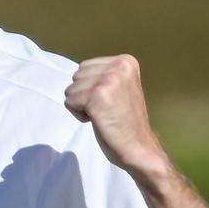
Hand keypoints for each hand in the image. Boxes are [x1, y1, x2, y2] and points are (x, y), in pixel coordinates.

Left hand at [64, 54, 165, 175]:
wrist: (138, 146)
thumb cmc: (125, 120)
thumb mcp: (119, 87)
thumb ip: (103, 75)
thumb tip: (79, 74)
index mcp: (126, 61)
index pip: (85, 67)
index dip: (90, 87)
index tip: (110, 101)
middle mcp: (118, 66)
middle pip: (77, 76)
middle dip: (84, 94)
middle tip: (106, 109)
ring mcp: (108, 80)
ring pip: (71, 89)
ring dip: (81, 105)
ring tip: (103, 114)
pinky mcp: (97, 95)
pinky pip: (69, 101)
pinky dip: (77, 114)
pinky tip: (96, 120)